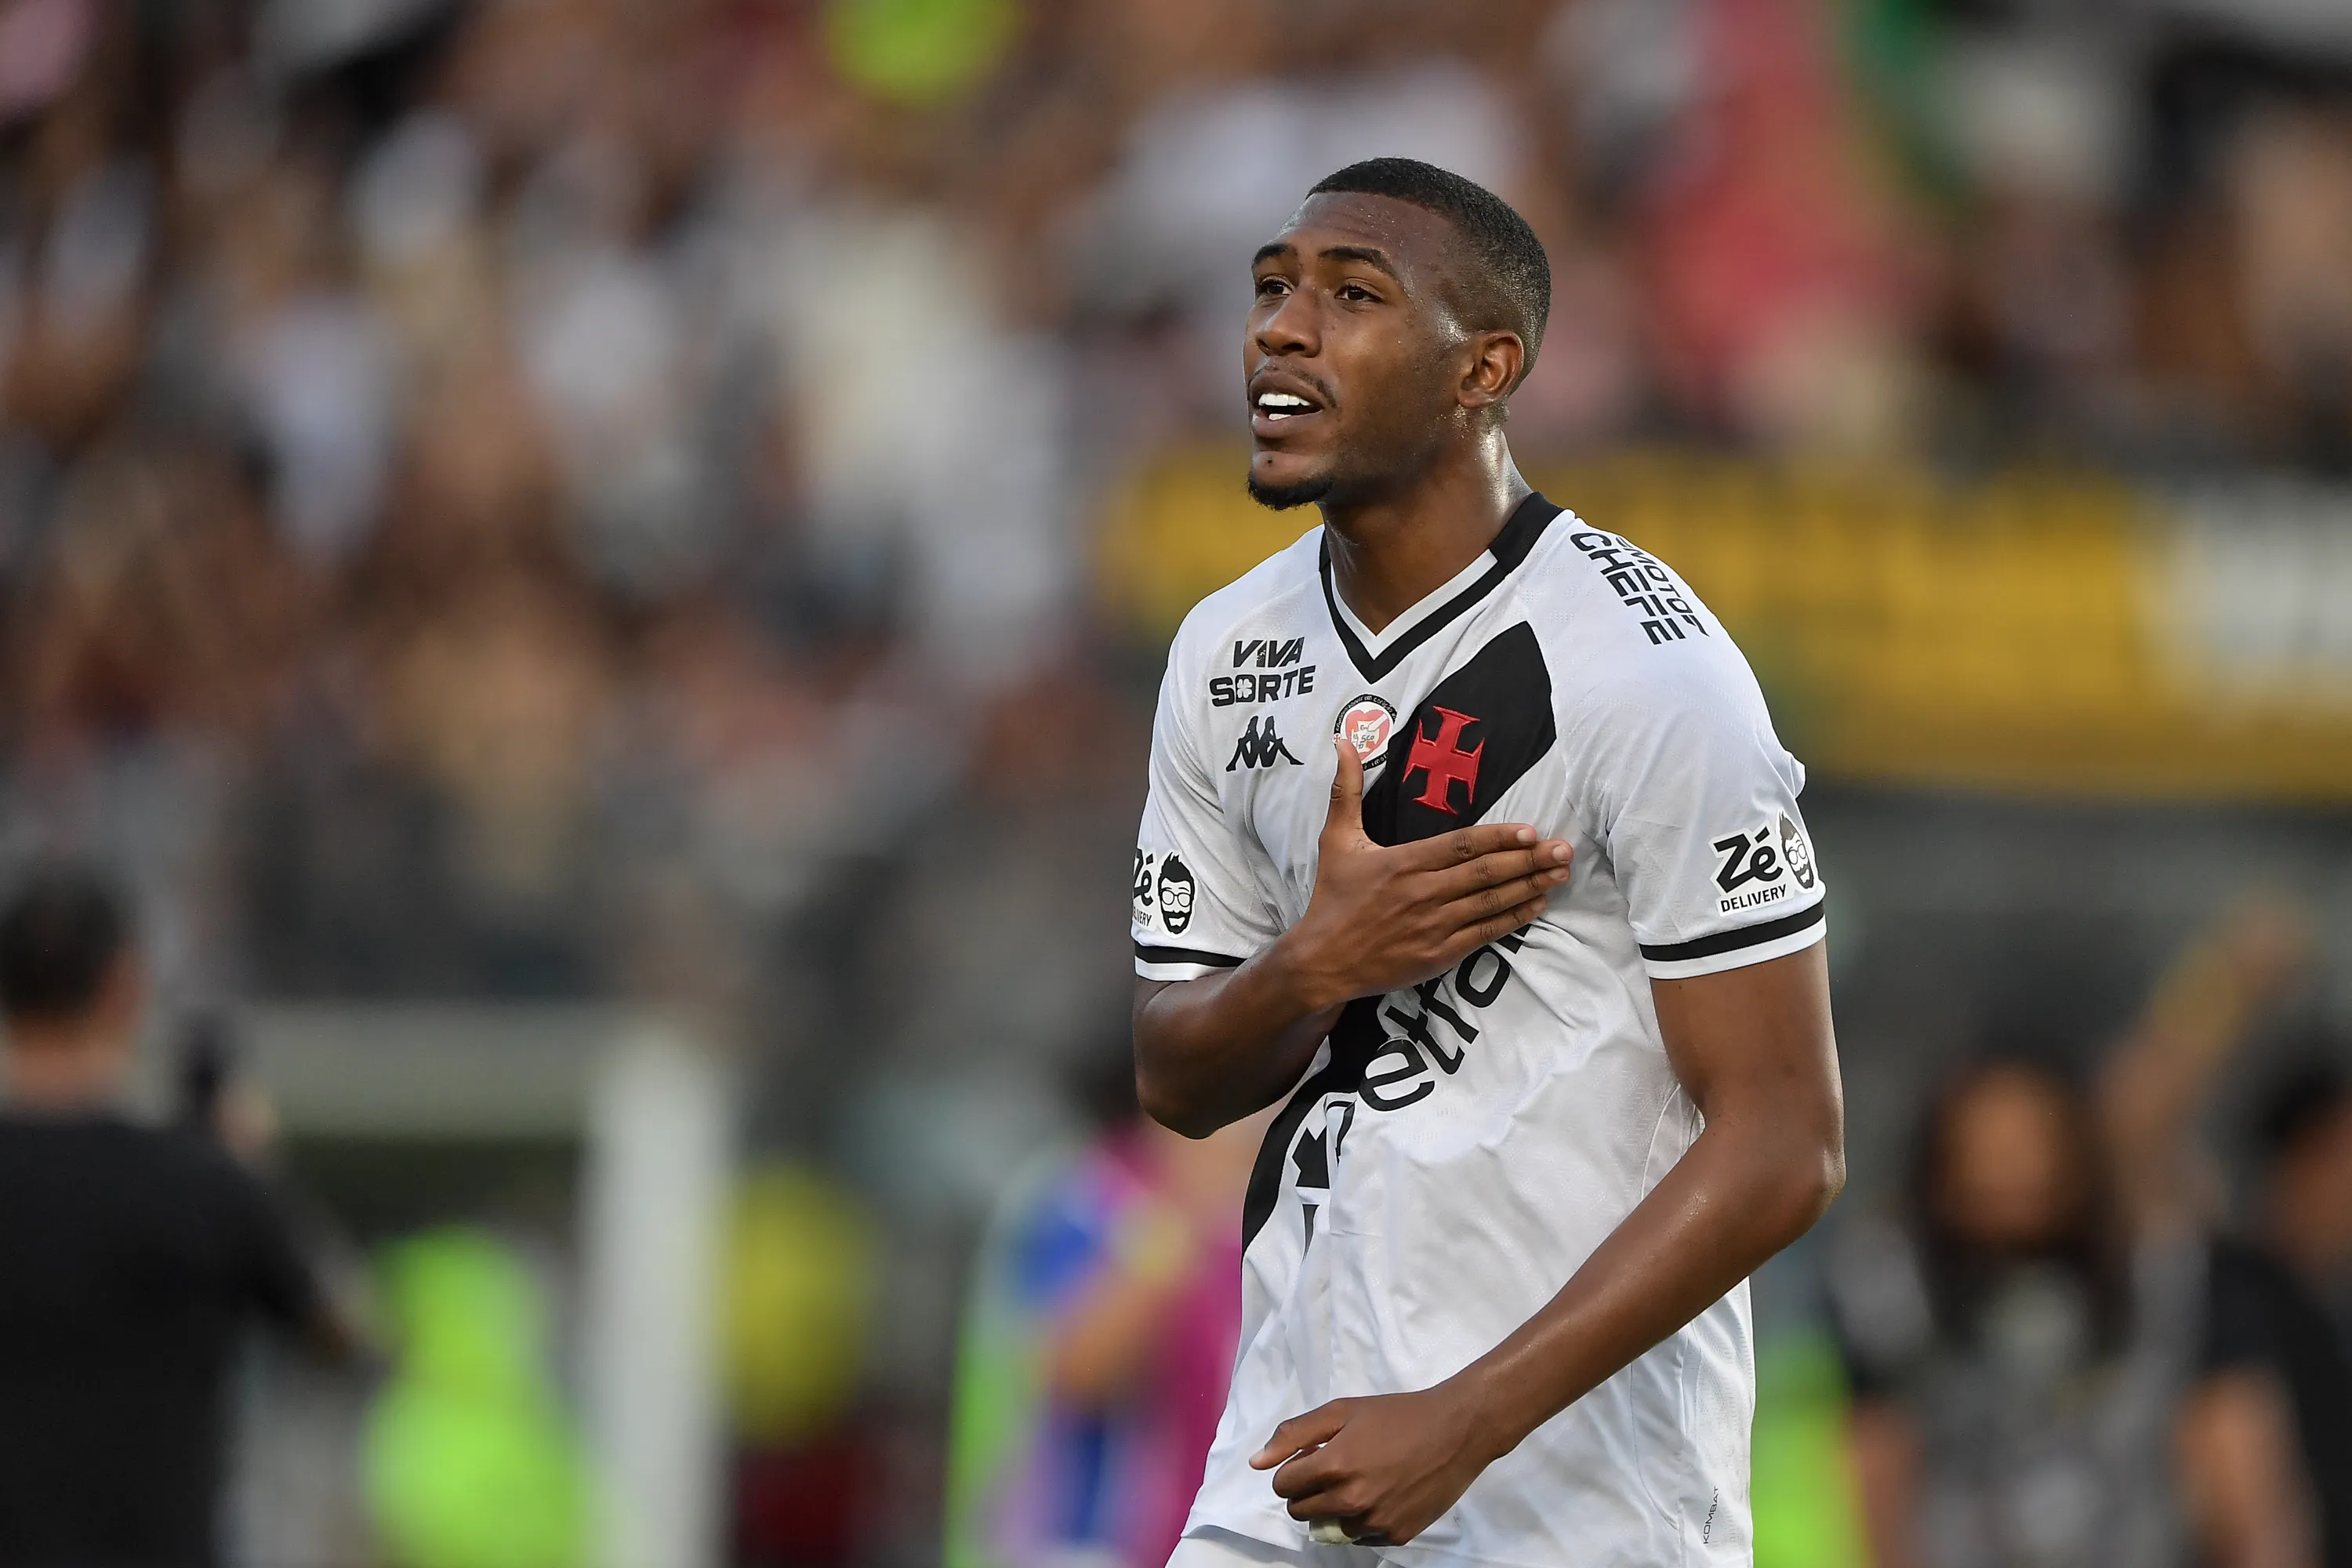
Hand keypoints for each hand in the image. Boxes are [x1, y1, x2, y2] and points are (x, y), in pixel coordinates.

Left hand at [1251, 1383, 1501, 1545]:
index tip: (1312, 1458)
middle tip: (1336, 1468)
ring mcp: (1375, 1522)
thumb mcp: (1343, 1411)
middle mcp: (1351, 1501)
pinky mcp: (1396, 1535)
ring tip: (1363, 1479)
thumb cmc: (1397, 1415)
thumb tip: (1257, 1463)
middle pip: (1300, 1510)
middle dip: (1308, 1489)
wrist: (1455, 1431)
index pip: (1283, 1486)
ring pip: (1330, 1525)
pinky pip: (1360, 1536)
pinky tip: (1383, 1493)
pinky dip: (1363, 1519)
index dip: (1293, 1469)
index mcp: (1334, 1466)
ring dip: (1336, 1506)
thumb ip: (1295, 1434)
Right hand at [1278, 737, 1570, 1010]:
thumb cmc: (1332, 898)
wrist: (1322, 962)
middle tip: (1564, 850)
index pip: (1461, 845)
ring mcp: (1434, 926)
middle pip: (1486, 873)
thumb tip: (1343, 742)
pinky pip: (1484, 934)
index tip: (1531, 831)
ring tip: (1561, 873)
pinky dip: (1513, 919)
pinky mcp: (1439, 955)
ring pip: (1491, 902)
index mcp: (1404, 862)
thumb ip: (1346, 791)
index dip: (1499, 838)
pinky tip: (1536, 905)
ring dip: (1530, 887)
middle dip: (1530, 861)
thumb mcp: (1336, 840)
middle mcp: (1423, 893)